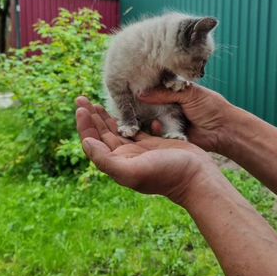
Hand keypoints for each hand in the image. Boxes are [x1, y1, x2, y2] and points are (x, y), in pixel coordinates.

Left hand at [76, 96, 212, 206]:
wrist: (196, 177)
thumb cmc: (167, 174)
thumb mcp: (133, 170)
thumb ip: (106, 159)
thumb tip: (85, 143)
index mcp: (118, 163)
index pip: (93, 143)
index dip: (85, 126)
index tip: (81, 108)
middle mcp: (125, 157)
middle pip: (101, 134)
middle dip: (90, 117)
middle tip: (81, 98)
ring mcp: (139, 150)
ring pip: (116, 130)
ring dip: (104, 117)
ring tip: (94, 103)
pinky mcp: (152, 144)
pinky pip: (133, 128)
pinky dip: (124, 118)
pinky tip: (121, 109)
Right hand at [139, 83, 229, 152]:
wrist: (224, 130)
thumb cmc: (211, 107)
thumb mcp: (189, 93)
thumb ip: (166, 92)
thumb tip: (141, 94)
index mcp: (173, 94)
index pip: (153, 90)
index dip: (143, 90)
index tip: (130, 88)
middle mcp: (168, 108)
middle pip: (148, 106)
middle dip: (140, 107)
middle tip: (130, 105)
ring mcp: (168, 122)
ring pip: (150, 120)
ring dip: (145, 119)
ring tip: (142, 117)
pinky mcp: (169, 137)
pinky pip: (157, 134)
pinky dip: (155, 130)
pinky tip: (156, 126)